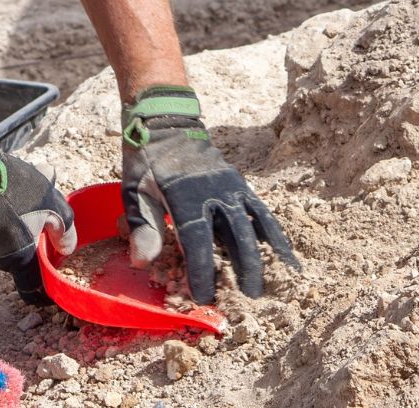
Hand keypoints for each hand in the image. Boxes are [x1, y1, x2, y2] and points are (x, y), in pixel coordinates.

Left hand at [120, 85, 296, 303]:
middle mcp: (216, 192)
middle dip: (245, 270)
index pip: (198, 241)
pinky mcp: (239, 184)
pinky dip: (274, 233)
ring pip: (257, 225)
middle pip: (238, 237)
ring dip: (268, 254)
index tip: (204, 296)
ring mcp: (232, 187)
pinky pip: (261, 212)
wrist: (166, 120)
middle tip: (249, 299)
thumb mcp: (135, 189)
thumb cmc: (147, 158)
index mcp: (186, 196)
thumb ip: (143, 226)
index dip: (202, 271)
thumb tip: (143, 262)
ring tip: (280, 281)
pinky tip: (283, 252)